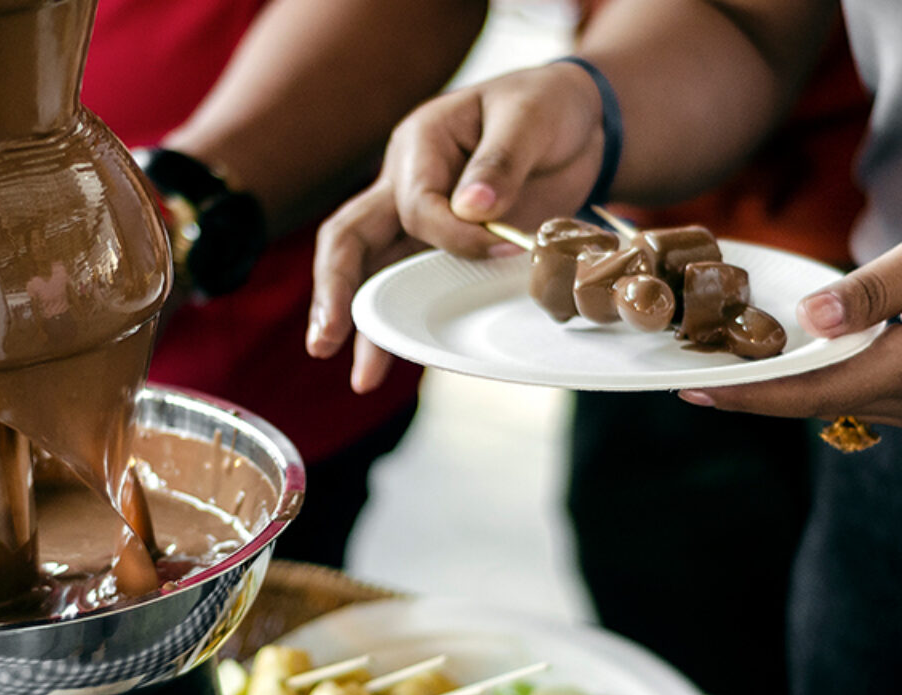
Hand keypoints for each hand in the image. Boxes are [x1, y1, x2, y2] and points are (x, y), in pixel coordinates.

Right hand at [308, 62, 608, 391]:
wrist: (574, 122)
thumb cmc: (545, 109)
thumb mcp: (530, 119)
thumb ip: (500, 161)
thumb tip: (471, 208)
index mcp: (420, 142)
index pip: (416, 203)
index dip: (455, 235)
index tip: (508, 249)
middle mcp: (402, 182)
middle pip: (350, 237)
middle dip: (335, 289)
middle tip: (326, 337)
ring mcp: (414, 219)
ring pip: (369, 271)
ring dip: (358, 322)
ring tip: (360, 377)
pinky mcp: (437, 249)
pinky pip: (404, 288)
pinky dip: (394, 327)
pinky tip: (383, 367)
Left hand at [679, 210, 901, 433]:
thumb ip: (869, 294)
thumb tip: (806, 324)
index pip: (809, 394)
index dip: (747, 394)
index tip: (692, 391)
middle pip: (817, 403)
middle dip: (756, 388)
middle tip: (694, 368)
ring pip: (841, 400)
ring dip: (791, 383)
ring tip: (731, 360)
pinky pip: (867, 392)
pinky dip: (829, 376)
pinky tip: (798, 354)